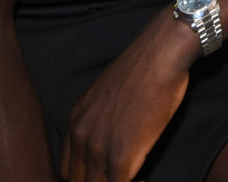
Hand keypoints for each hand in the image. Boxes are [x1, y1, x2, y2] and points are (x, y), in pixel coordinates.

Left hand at [60, 10, 199, 181]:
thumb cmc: (143, 70)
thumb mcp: (107, 93)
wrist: (160, 57)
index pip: (67, 168)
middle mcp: (81, 136)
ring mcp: (99, 148)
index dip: (86, 176)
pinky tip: (145, 180)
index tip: (107, 174)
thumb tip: (111, 133)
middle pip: (77, 181)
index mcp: (76, 120)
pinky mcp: (122, 157)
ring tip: (136, 178)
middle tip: (122, 178)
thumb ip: (100, 118)